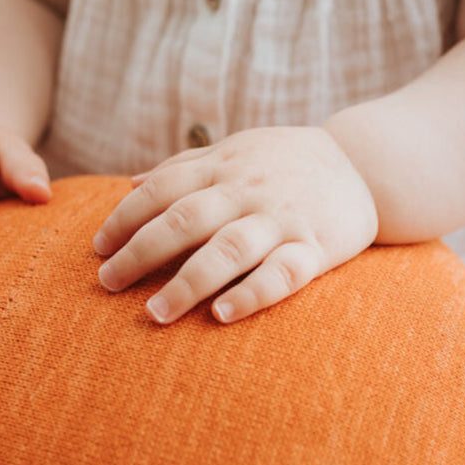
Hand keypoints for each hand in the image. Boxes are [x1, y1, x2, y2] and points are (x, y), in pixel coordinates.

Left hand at [92, 126, 378, 323]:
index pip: (163, 189)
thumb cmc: (287, 161)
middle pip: (186, 220)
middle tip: (108, 284)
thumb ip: (186, 166)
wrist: (365, 164)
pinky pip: (283, 273)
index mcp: (225, 166)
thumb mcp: (237, 149)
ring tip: (154, 313)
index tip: (98, 249)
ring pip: (230, 249)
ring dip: (188, 281)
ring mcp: (284, 219)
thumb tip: (131, 185)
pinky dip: (252, 294)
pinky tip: (221, 315)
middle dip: (141, 253)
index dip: (126, 218)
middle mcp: (249, 190)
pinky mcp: (317, 247)